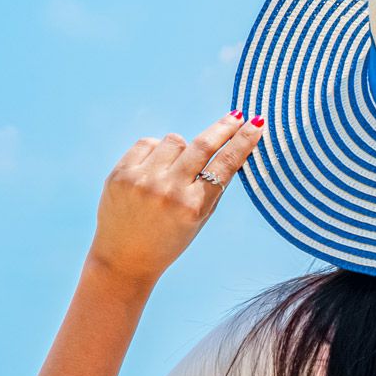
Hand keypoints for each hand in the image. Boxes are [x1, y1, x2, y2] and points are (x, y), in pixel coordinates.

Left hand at [86, 111, 265, 289]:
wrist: (123, 259)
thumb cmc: (168, 239)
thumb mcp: (199, 219)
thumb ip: (213, 187)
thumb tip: (232, 146)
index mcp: (193, 207)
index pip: (225, 164)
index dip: (243, 141)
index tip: (255, 124)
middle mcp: (168, 191)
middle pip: (203, 145)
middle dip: (224, 128)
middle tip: (237, 116)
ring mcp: (142, 181)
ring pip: (175, 140)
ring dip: (181, 149)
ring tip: (173, 171)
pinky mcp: (120, 173)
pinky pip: (148, 142)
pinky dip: (156, 151)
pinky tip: (154, 169)